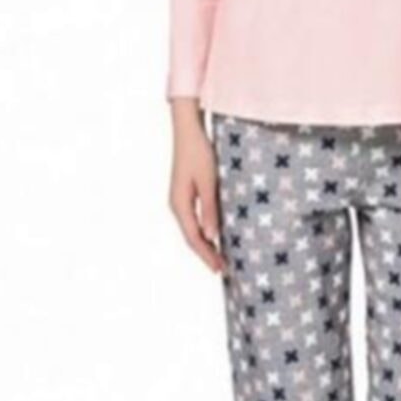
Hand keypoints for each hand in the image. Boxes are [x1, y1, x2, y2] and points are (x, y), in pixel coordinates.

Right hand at [168, 98, 227, 275]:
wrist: (188, 131)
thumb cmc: (200, 153)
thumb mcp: (209, 182)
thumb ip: (210, 210)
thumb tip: (212, 237)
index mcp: (179, 205)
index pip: (194, 238)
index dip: (207, 256)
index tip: (219, 269)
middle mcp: (176, 205)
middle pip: (192, 237)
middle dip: (207, 254)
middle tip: (224, 269)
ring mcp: (180, 200)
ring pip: (192, 229)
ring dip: (206, 244)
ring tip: (221, 257)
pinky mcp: (186, 193)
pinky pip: (194, 219)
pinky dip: (205, 231)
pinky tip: (216, 234)